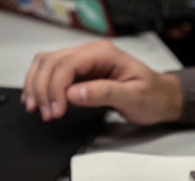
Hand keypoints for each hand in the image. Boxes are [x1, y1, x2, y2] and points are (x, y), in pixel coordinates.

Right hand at [21, 40, 182, 124]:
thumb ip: (104, 93)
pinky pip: (53, 73)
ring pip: (47, 64)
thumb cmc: (152, 96)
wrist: (160, 97)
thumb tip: (73, 93)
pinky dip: (40, 85)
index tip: (56, 110)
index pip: (67, 64)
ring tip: (34, 106)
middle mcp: (91, 53)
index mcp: (104, 54)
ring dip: (36, 85)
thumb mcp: (133, 97)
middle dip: (43, 89)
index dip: (55, 88)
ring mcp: (84, 62)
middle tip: (46, 113)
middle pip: (52, 62)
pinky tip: (37, 98)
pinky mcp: (80, 73)